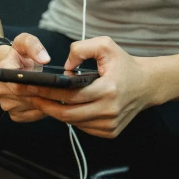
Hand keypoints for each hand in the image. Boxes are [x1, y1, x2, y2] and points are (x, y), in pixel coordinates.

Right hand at [0, 33, 50, 122]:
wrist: (8, 69)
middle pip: (29, 97)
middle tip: (61, 87)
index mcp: (2, 72)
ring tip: (56, 91)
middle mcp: (0, 91)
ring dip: (47, 102)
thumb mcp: (24, 42)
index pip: (19, 84)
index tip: (51, 82)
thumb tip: (44, 58)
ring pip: (34, 107)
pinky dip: (44, 109)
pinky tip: (48, 99)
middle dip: (46, 93)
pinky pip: (34, 115)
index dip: (37, 85)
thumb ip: (33, 45)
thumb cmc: (18, 56)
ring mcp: (7, 105)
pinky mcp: (15, 115)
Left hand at [24, 36, 151, 137]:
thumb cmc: (125, 64)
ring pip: (74, 123)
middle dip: (46, 106)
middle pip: (68, 114)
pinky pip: (84, 127)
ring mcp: (110, 125)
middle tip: (31, 97)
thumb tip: (64, 68)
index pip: (70, 95)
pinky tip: (66, 107)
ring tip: (44, 100)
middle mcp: (109, 111)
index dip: (48, 93)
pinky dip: (73, 118)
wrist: (147, 84)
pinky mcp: (110, 132)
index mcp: (108, 90)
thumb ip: (81, 49)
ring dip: (58, 113)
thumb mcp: (106, 45)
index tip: (32, 87)